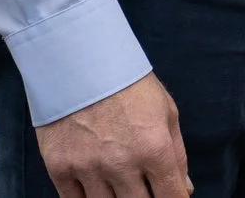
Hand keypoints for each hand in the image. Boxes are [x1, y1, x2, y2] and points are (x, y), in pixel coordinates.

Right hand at [34, 71, 190, 197]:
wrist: (79, 60)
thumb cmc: (128, 84)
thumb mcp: (166, 110)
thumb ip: (177, 153)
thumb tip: (184, 188)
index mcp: (154, 147)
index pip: (171, 197)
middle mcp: (122, 163)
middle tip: (145, 190)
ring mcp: (88, 168)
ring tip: (121, 187)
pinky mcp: (60, 168)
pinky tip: (98, 192)